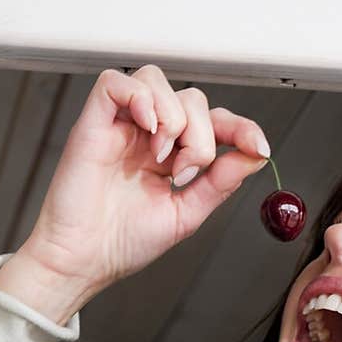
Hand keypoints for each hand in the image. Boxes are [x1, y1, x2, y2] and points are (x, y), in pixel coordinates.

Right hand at [23, 64, 270, 296]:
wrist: (83, 260)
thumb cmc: (122, 243)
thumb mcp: (186, 214)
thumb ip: (220, 182)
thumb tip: (255, 155)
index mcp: (172, 156)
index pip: (213, 122)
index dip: (240, 126)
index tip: (258, 146)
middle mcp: (148, 135)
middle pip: (192, 98)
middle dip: (201, 134)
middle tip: (184, 172)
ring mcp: (121, 126)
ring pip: (157, 81)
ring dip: (173, 116)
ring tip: (161, 156)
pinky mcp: (94, 121)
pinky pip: (116, 82)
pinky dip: (139, 97)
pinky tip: (148, 131)